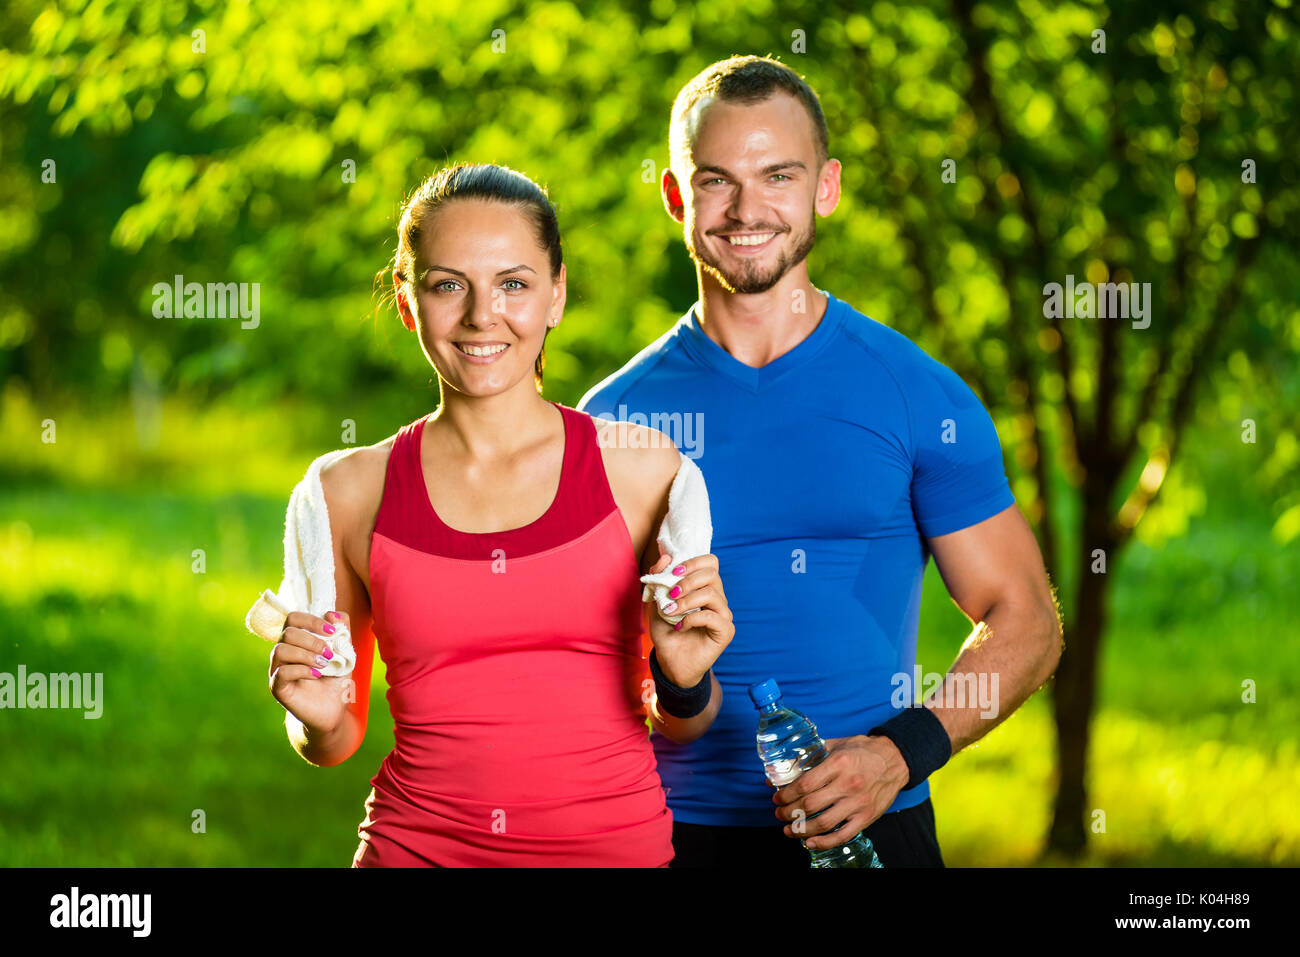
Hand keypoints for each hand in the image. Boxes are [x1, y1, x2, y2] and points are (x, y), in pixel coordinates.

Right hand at [268, 610, 352, 733]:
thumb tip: (332, 613)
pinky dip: (302, 670)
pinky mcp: (277, 687)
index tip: (332, 631)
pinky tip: (317, 675)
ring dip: (306, 654)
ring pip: (280, 650)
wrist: (333, 710)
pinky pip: (282, 672)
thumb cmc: (336, 680)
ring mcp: (277, 670)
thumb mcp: (345, 653)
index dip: (312, 620)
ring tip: (323, 664)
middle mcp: (283, 653)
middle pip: (287, 633)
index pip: (293, 618)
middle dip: (312, 640)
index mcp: (297, 641)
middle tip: (328, 653)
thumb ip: (342, 632)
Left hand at [646, 552, 733, 688]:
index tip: (673, 573)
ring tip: (671, 611)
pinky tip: (679, 627)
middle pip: (712, 574)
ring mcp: (723, 615)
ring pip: (712, 594)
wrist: (669, 661)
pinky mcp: (725, 632)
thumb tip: (666, 558)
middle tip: (671, 594)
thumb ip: (659, 578)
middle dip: (687, 581)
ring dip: (687, 601)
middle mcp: (717, 598)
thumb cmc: (666, 631)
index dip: (692, 563)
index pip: (710, 562)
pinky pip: (712, 617)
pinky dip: (691, 619)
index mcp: (704, 587)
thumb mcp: (656, 601)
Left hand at [771, 734, 909, 848]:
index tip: (777, 797)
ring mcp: (858, 803)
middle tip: (779, 813)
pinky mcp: (867, 816)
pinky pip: (843, 835)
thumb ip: (811, 755)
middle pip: (810, 805)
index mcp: (838, 764)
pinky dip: (825, 842)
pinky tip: (810, 842)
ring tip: (789, 830)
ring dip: (801, 829)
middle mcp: (848, 784)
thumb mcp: (836, 745)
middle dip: (788, 812)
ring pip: (824, 823)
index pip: (804, 784)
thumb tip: (783, 767)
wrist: (895, 759)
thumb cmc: (862, 751)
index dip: (786, 794)